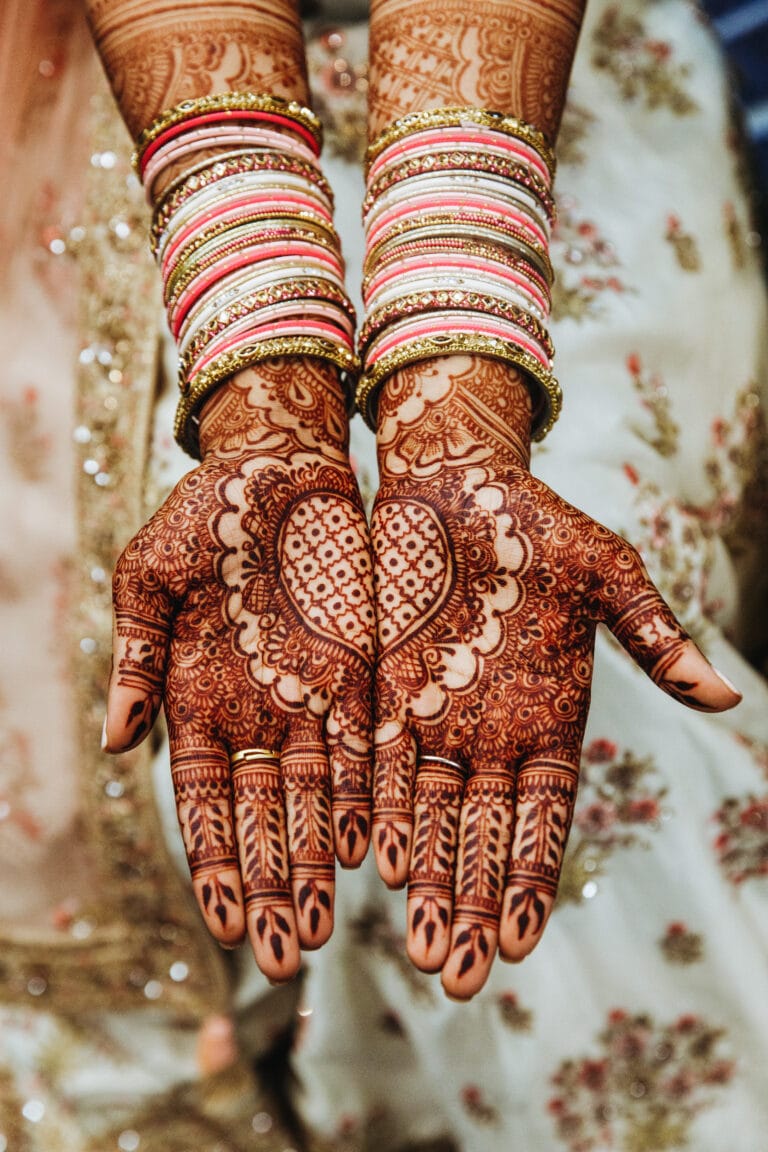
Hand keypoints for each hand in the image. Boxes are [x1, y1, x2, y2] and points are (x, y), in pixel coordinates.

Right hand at [104, 361, 374, 980]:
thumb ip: (136, 652)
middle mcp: (255, 714)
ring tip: (324, 926)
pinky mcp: (362, 675)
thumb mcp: (152, 575)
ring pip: (316, 799)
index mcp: (195, 698)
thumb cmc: (205, 513)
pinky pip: (365, 750)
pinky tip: (372, 850)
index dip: (212, 860)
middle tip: (281, 956)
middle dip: (269, 886)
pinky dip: (366, 800)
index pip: (203, 802)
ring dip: (318, 863)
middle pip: (263, 819)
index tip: (223, 921)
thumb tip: (113, 739)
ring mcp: (310, 700)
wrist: (283, 463)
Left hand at [371, 356, 738, 998]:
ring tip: (419, 948)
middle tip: (456, 977)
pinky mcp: (382, 689)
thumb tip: (724, 697)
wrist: (457, 481)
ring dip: (425, 879)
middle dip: (470, 904)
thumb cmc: (541, 525)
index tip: (519, 943)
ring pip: (428, 814)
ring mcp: (434, 715)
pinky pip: (376, 762)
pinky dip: (377, 810)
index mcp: (551, 718)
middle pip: (480, 835)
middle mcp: (491, 731)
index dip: (530, 878)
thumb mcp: (606, 573)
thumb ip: (652, 635)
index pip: (542, 818)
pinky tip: (375, 863)